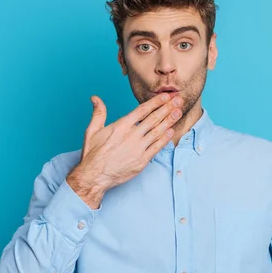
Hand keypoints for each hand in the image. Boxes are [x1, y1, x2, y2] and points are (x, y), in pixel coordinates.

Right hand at [66, 93, 183, 208]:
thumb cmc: (93, 154)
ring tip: (179, 112)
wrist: (94, 176)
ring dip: (170, 121)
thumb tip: (95, 98)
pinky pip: (156, 147)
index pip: (143, 110)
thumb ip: (98, 113)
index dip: (156, 102)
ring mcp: (138, 148)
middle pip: (154, 118)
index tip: (166, 96)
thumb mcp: (92, 130)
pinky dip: (164, 139)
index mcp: (121, 126)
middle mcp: (132, 135)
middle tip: (179, 100)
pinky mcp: (142, 161)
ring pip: (158, 131)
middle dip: (168, 108)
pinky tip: (171, 131)